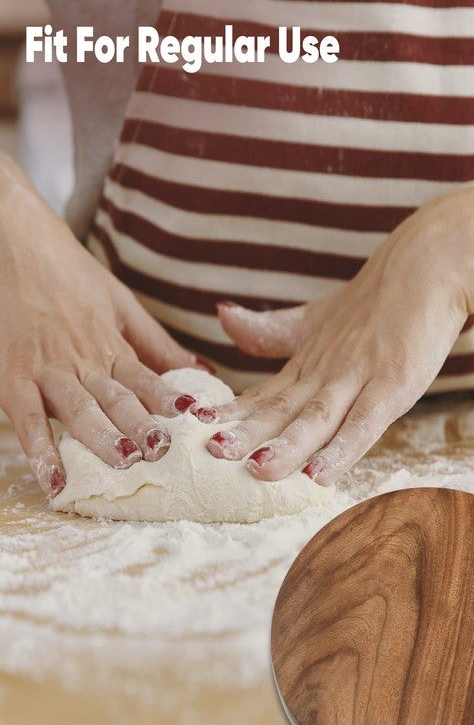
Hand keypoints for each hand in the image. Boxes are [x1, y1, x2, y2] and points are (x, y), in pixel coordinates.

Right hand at [0, 154, 208, 496]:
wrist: (13, 242)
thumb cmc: (69, 274)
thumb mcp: (120, 303)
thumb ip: (157, 343)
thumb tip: (204, 370)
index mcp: (111, 345)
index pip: (147, 379)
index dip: (171, 401)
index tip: (197, 422)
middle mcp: (83, 361)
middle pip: (117, 398)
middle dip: (142, 426)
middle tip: (165, 452)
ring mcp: (47, 371)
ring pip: (78, 409)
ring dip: (101, 437)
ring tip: (124, 462)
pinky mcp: (12, 378)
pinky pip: (28, 420)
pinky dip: (40, 452)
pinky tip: (54, 482)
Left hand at [208, 195, 473, 484]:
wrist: (432, 263)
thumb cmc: (379, 297)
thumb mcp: (318, 317)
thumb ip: (272, 329)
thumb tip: (222, 315)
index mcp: (307, 362)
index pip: (261, 395)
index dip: (228, 414)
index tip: (192, 431)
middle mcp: (324, 371)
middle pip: (279, 409)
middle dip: (245, 433)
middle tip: (208, 454)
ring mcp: (358, 378)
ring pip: (315, 418)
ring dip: (285, 445)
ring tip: (256, 468)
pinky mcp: (393, 385)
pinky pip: (364, 424)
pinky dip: (342, 451)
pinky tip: (320, 476)